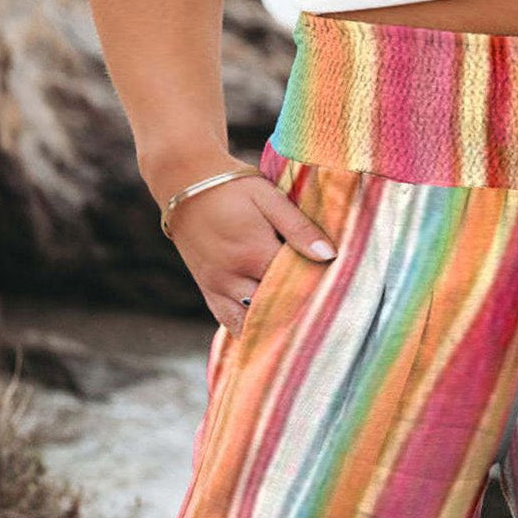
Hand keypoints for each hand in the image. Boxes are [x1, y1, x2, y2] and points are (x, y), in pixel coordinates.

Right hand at [154, 160, 337, 338]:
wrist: (182, 180)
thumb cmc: (231, 185)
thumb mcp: (268, 196)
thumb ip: (298, 227)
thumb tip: (329, 255)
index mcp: (253, 253)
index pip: (294, 286)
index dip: (315, 292)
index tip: (335, 298)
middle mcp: (233, 276)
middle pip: (273, 309)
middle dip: (296, 315)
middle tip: (322, 320)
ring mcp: (217, 286)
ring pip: (250, 322)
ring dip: (273, 327)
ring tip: (298, 333)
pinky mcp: (206, 290)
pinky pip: (229, 322)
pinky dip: (248, 331)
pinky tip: (268, 336)